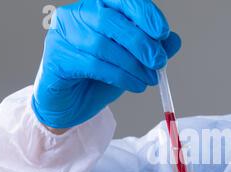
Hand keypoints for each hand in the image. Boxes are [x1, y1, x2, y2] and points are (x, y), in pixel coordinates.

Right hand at [32, 0, 180, 128]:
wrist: (71, 103)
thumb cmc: (99, 76)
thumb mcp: (132, 61)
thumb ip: (152, 49)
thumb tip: (174, 40)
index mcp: (97, 7)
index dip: (143, 13)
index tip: (162, 32)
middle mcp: (76, 15)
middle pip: (110, 20)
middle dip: (140, 42)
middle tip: (159, 62)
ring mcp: (63, 35)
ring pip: (102, 44)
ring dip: (132, 64)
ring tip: (149, 79)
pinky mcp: (57, 59)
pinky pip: (92, 65)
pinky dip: (120, 76)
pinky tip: (135, 85)